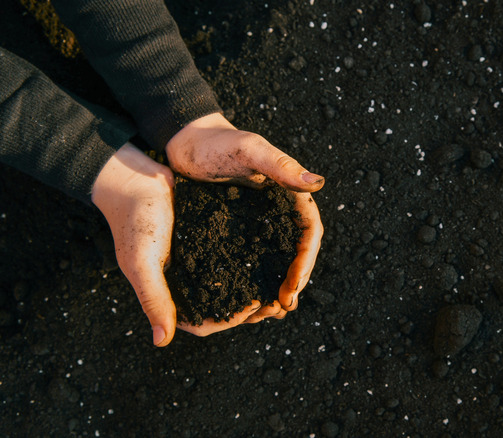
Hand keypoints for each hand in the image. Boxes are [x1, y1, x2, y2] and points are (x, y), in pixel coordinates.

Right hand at [91, 143, 264, 344]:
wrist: (137, 179)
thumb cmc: (134, 220)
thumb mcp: (142, 261)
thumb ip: (153, 298)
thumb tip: (162, 341)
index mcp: (167, 297)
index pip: (205, 324)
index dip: (233, 320)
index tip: (258, 306)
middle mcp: (186, 287)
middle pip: (224, 309)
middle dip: (253, 309)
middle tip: (281, 300)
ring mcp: (199, 266)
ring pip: (234, 286)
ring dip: (258, 288)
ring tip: (283, 282)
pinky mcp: (209, 245)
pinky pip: (234, 260)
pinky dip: (254, 263)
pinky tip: (275, 256)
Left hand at [165, 113, 323, 325]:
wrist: (185, 141)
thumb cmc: (217, 142)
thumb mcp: (248, 150)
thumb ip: (281, 165)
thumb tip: (318, 182)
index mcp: (291, 193)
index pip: (309, 232)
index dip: (306, 261)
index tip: (293, 285)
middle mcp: (280, 210)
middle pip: (298, 252)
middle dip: (295, 281)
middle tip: (283, 307)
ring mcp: (261, 222)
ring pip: (279, 259)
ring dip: (280, 285)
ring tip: (271, 310)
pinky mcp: (240, 229)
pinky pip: (255, 258)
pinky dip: (257, 279)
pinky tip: (248, 297)